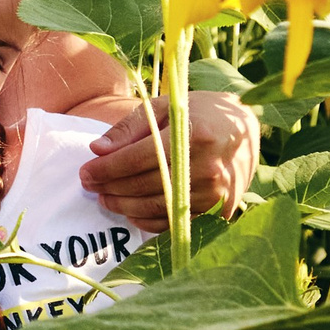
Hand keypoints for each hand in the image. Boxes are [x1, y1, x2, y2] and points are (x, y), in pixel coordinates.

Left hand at [77, 90, 256, 230]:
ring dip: (125, 207)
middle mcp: (207, 167)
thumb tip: (97, 150)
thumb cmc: (200, 114)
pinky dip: (149, 220)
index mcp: (193, 135)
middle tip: (89, 186)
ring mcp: (216, 193)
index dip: (106, 168)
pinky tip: (131, 212)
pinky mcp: (220, 210)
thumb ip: (130, 128)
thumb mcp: (164, 108)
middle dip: (111, 187)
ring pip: (158, 207)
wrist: (245, 131)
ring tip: (105, 199)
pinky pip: (176, 221)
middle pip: (145, 185)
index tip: (84, 172)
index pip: (137, 158)